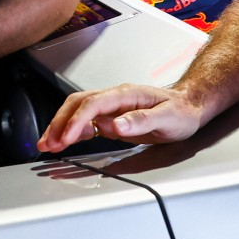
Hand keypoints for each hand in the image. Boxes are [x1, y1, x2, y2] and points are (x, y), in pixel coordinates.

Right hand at [36, 83, 205, 152]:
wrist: (190, 106)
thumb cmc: (181, 111)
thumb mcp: (167, 117)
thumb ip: (141, 120)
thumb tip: (116, 124)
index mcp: (126, 94)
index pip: (93, 104)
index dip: (76, 120)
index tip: (66, 137)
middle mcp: (115, 98)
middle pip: (78, 104)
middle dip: (60, 122)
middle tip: (48, 143)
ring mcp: (112, 107)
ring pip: (78, 111)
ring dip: (61, 126)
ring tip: (48, 144)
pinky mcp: (112, 118)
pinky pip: (87, 122)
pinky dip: (72, 131)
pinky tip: (64, 141)